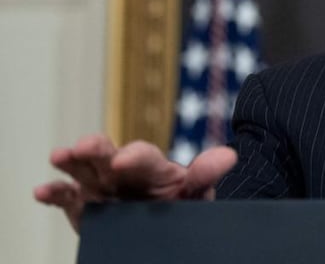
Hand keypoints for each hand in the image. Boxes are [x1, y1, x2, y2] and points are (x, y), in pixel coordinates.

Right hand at [33, 134, 236, 232]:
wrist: (165, 230)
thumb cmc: (181, 206)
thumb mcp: (196, 194)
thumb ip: (205, 176)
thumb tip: (229, 155)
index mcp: (152, 167)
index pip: (144, 156)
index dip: (135, 156)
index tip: (124, 160)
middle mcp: (122, 172)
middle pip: (107, 154)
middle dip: (96, 148)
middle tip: (86, 148)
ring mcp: (101, 186)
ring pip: (83, 168)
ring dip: (71, 161)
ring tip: (60, 156)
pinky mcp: (83, 204)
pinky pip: (66, 197)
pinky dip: (54, 193)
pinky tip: (42, 191)